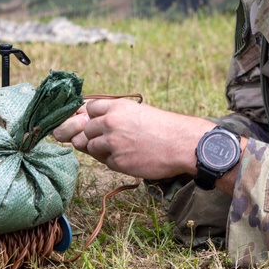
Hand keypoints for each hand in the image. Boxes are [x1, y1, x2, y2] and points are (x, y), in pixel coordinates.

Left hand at [52, 98, 213, 179]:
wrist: (182, 144)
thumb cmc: (164, 127)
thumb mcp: (139, 111)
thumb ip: (117, 115)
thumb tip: (94, 121)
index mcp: (117, 107)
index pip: (88, 108)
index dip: (93, 116)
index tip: (99, 121)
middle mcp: (111, 123)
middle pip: (85, 129)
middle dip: (94, 134)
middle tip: (112, 139)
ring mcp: (113, 143)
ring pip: (90, 146)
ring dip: (101, 149)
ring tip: (122, 148)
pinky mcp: (117, 162)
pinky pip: (105, 161)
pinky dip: (114, 161)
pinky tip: (130, 157)